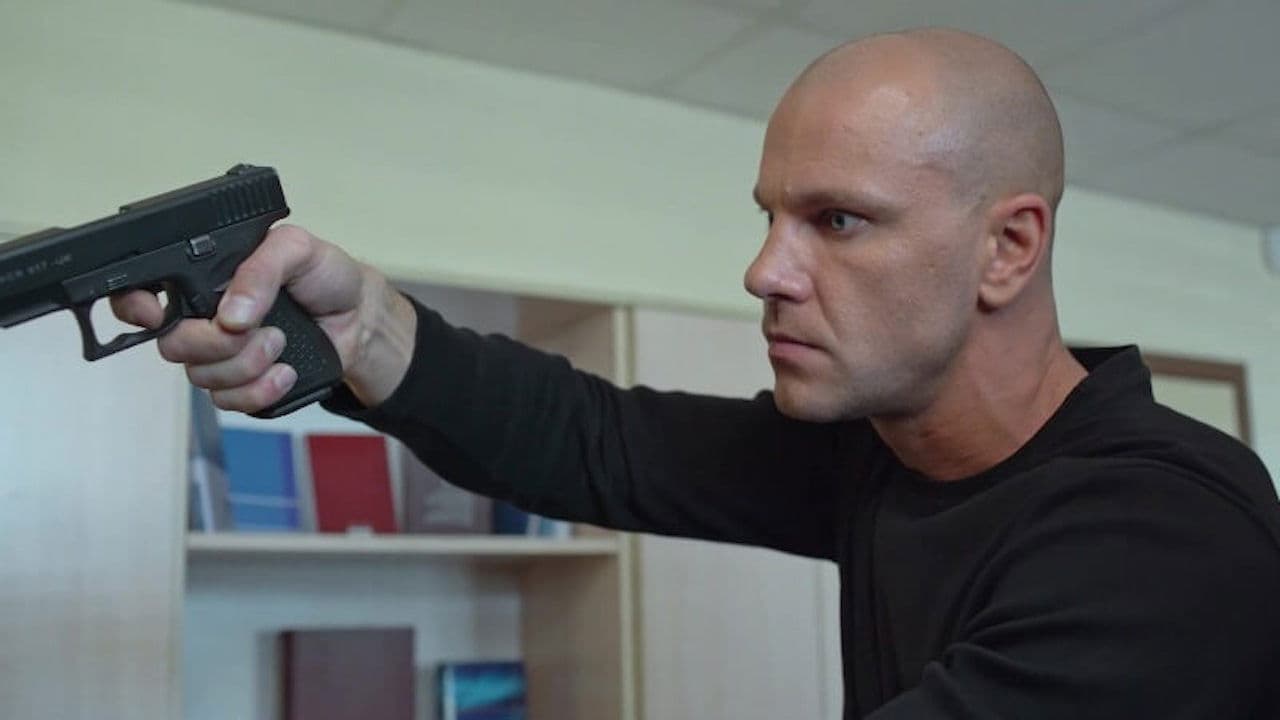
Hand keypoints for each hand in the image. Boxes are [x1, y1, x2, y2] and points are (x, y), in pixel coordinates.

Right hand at [111, 224, 413, 412]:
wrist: (360, 318)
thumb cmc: (326, 276)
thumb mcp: (297, 249)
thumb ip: (261, 268)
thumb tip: (230, 314)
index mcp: (204, 280)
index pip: (141, 294)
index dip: (133, 306)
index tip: (155, 312)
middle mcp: (203, 319)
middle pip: (172, 345)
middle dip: (216, 343)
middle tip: (259, 329)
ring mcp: (221, 357)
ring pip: (201, 378)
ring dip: (246, 366)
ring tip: (281, 343)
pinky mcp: (242, 387)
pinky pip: (229, 402)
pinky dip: (260, 391)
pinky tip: (285, 371)